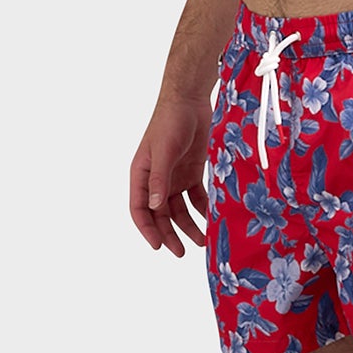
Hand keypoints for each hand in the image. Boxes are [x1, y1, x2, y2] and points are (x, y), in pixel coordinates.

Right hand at [130, 94, 211, 255]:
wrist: (190, 100)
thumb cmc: (170, 121)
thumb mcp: (164, 152)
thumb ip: (159, 179)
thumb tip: (155, 207)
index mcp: (141, 175)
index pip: (140, 209)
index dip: (147, 230)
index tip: (158, 247)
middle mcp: (156, 180)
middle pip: (161, 214)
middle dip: (170, 234)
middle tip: (181, 252)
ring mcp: (175, 177)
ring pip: (180, 209)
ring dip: (189, 226)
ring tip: (202, 241)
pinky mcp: (193, 172)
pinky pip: (197, 197)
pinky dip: (204, 209)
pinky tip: (213, 219)